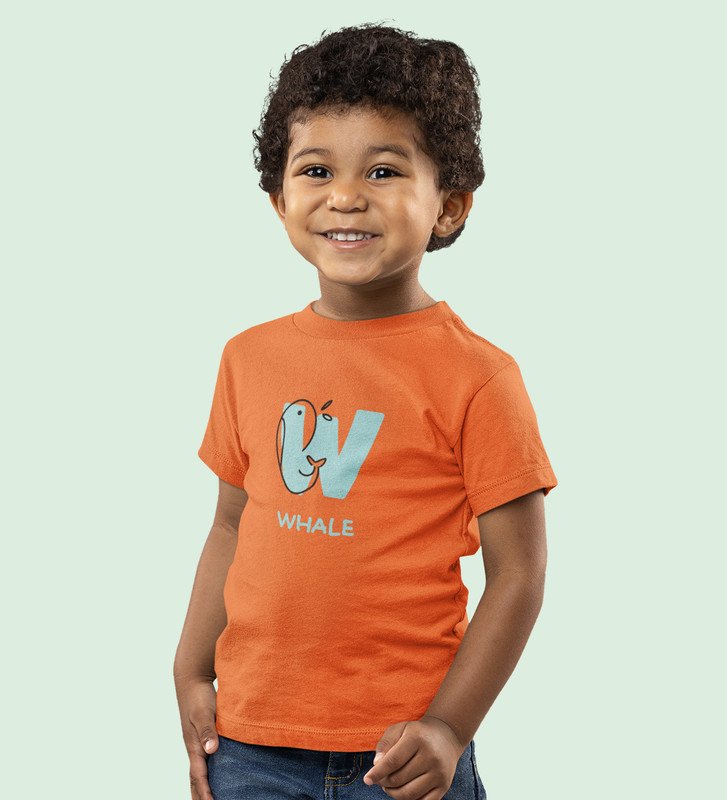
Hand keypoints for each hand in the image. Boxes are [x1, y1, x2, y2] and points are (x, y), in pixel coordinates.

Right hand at [174, 677, 219, 799]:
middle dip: (200, 796)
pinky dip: (207, 774)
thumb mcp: (204, 713)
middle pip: (195, 779)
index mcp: (194, 745)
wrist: (192, 679)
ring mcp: (197, 742)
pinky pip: (204, 761)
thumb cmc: (199, 696)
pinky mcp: (203, 736)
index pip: (199, 775)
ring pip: (199, 771)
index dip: (205, 792)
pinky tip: (215, 776)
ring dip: (202, 788)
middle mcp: (194, 747)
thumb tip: (211, 750)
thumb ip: (208, 731)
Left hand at [362, 715, 465, 798]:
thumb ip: (385, 744)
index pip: (392, 761)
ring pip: (409, 794)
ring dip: (393, 794)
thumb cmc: (417, 733)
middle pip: (399, 779)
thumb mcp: (399, 729)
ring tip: (389, 786)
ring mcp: (439, 773)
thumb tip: (376, 765)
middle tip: (381, 779)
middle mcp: (430, 756)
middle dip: (384, 782)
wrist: (446, 736)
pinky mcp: (444, 786)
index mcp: (417, 738)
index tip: (367, 779)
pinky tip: (404, 791)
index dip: (377, 772)